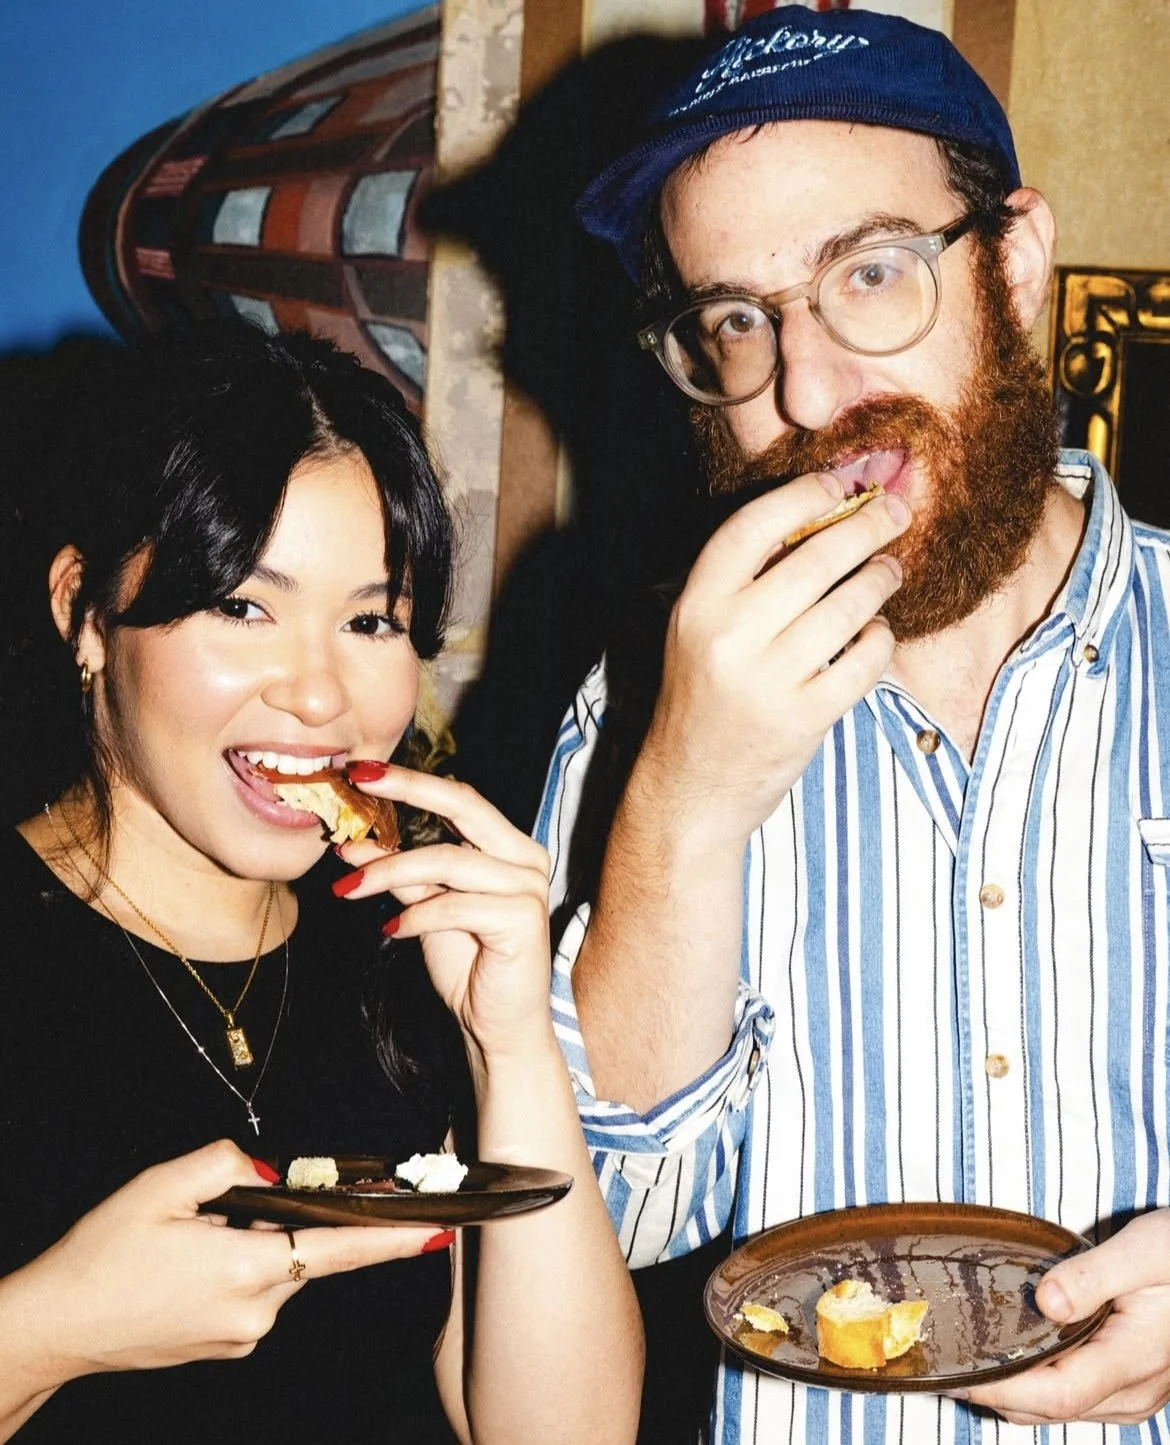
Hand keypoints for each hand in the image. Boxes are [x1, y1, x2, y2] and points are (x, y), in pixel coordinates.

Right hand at [7, 1139, 452, 1384]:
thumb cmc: (102, 1255)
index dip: (394, 1238)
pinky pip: (257, 1293)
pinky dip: (241, 1268)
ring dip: (258, 1243)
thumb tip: (272, 1172)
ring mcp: (242, 1336)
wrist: (57, 1326)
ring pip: (280, 1269)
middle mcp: (255, 1311)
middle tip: (224, 1209)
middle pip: (304, 1248)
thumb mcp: (160, 1186)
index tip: (440, 1228)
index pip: (339, 1248)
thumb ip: (227, 1164)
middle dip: (283, 1218)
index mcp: (245, 1269)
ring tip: (193, 1240)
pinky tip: (191, 1264)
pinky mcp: (227, 1347)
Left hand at [336, 766, 553, 1065]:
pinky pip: (455, 905)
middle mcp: (526, 858)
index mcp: (508, 846)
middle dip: (408, 790)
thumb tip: (351, 842)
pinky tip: (391, 931)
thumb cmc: (469, 963)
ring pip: (448, 861)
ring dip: (390, 871)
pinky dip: (416, 917)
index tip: (361, 771)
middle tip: (357, 781)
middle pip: (464, 807)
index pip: (459, 798)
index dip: (411, 782)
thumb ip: (398, 872)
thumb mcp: (424, 907)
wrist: (497, 1026)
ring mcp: (528, 887)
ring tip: (349, 888)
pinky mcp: (522, 919)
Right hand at [642, 470, 908, 843]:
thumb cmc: (704, 699)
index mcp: (697, 605)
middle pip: (815, 558)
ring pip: (849, 605)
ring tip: (889, 571)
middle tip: (895, 512)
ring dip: (880, 580)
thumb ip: (743, 581)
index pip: (754, 526)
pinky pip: (865, 660)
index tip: (838, 486)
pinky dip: (879, 640)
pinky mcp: (806, 716)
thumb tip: (818, 518)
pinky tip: (875, 633)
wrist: (692, 788)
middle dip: (866, 527)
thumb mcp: (699, 631)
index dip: (803, 497)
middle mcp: (730, 636)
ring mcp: (770, 679)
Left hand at [964, 1209, 1169, 1424]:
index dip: (1001, 1390)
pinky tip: (1012, 1353)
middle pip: (1050, 1409)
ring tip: (969, 1357)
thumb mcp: (1141, 1252)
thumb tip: (1045, 1302)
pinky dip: (1037, 1384)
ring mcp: (1133, 1392)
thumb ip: (1091, 1277)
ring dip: (1014, 1391)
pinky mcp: (1129, 1382)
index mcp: (1133, 1360)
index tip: (956, 1375)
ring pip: (1059, 1407)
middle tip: (946, 1363)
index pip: (1056, 1395)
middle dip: (996, 1392)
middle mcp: (1133, 1390)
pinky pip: (1073, 1395)